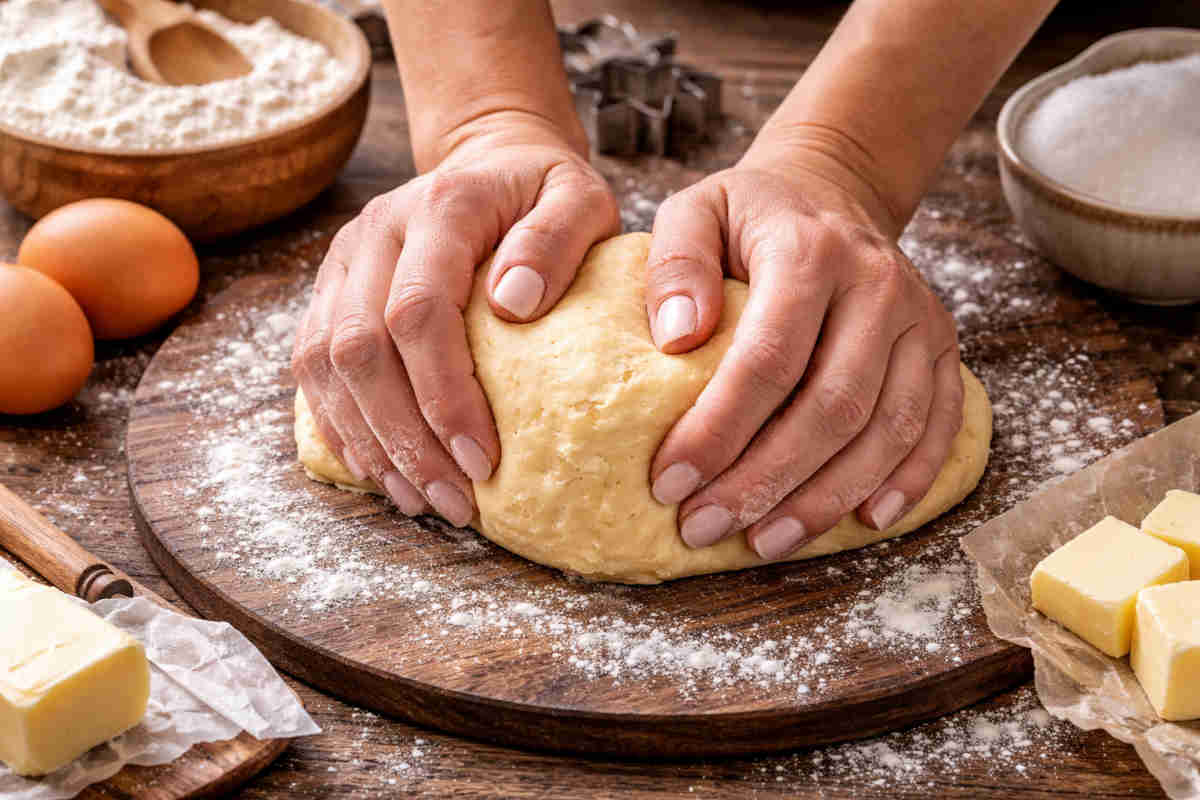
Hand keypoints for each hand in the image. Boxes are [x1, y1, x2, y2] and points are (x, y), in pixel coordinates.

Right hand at [292, 113, 618, 525]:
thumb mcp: (581, 198)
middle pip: (360, 348)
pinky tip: (381, 471)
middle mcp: (376, 231)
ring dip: (370, 442)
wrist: (493, 160)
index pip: (419, 311)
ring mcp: (344, 261)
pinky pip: (311, 368)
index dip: (444, 394)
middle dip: (405, 437)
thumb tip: (514, 304)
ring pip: (325, 365)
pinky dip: (343, 426)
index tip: (484, 459)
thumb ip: (558, 241)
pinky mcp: (330, 290)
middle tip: (454, 501)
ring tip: (421, 499)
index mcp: (440, 208)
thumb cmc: (546, 193)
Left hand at [644, 151, 961, 558]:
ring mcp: (921, 320)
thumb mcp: (696, 210)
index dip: (718, 430)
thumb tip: (675, 338)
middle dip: (764, 481)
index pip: (767, 360)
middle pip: (831, 407)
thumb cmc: (751, 216)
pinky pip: (937, 426)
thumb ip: (676, 264)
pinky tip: (864, 522)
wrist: (833, 193)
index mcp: (810, 253)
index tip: (669, 481)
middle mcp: (878, 287)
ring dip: (826, 498)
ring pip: (887, 429)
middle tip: (704, 526)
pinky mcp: (944, 349)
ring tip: (765, 541)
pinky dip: (907, 481)